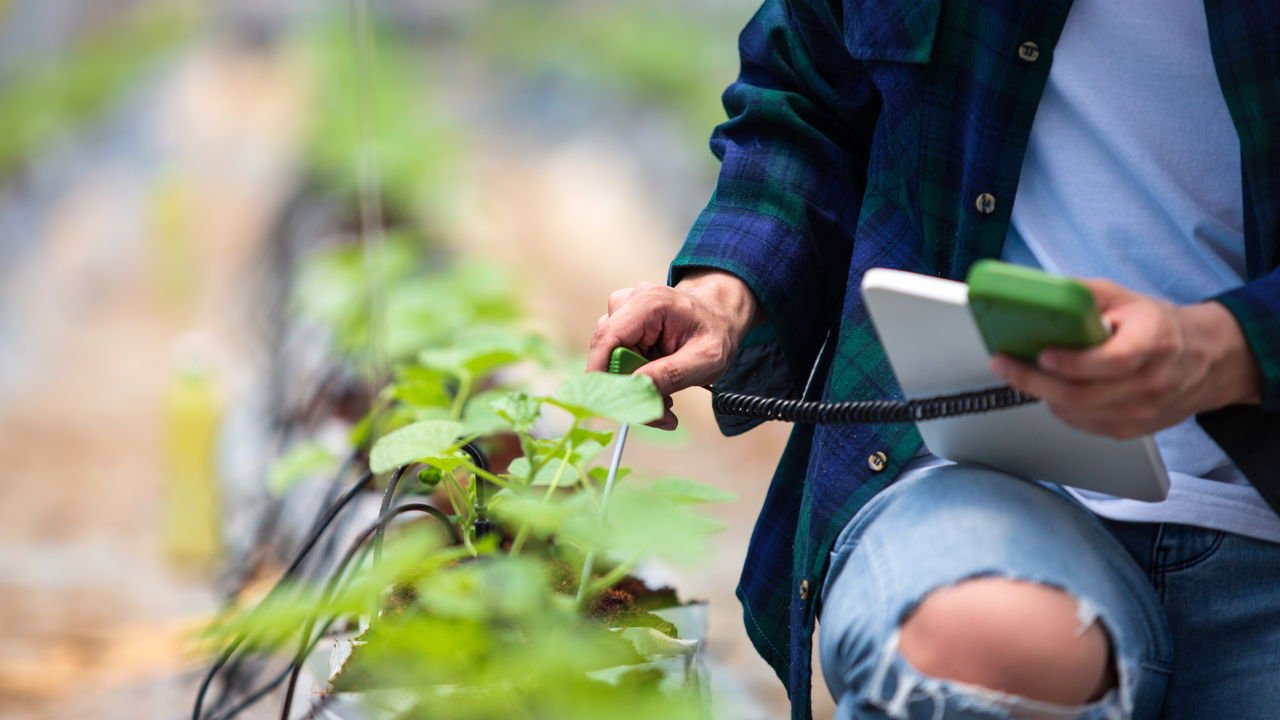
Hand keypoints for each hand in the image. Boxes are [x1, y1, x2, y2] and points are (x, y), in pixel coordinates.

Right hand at [587, 270, 759, 429]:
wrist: (719, 317)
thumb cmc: (716, 331)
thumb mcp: (705, 359)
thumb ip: (670, 375)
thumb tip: (634, 392)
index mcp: (649, 303)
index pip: (607, 338)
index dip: (599, 373)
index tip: (607, 405)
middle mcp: (629, 303)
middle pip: (607, 355)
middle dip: (629, 389)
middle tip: (661, 412)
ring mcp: (623, 314)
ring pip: (611, 362)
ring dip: (635, 386)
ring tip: (666, 395)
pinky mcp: (622, 328)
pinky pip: (618, 361)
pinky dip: (636, 380)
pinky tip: (658, 382)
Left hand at [991, 279, 1260, 439]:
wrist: (1203, 361)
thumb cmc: (1159, 327)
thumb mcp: (1126, 298)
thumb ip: (1085, 295)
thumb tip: (1042, 293)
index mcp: (1154, 343)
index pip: (1112, 361)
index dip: (1074, 362)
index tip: (1043, 354)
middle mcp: (1150, 383)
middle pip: (1083, 394)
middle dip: (1034, 380)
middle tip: (1004, 364)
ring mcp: (1141, 412)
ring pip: (1076, 412)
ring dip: (1043, 393)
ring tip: (1024, 372)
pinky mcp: (1131, 430)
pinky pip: (1083, 424)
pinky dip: (1061, 407)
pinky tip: (1052, 388)